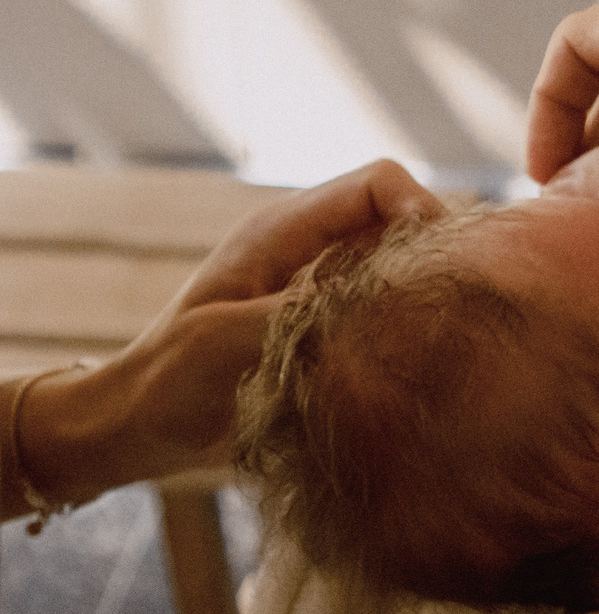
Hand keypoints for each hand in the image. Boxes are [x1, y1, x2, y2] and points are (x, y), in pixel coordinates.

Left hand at [17, 159, 440, 504]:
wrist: (135, 429)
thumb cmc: (166, 381)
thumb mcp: (227, 340)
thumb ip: (306, 313)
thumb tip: (390, 302)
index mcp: (283, 231)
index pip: (379, 184)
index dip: (420, 210)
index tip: (437, 267)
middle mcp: (311, 251)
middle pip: (403, 223)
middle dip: (433, 258)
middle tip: (447, 312)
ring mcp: (324, 291)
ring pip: (404, 269)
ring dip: (423, 299)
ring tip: (433, 343)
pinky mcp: (331, 330)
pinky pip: (390, 315)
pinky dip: (409, 333)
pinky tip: (410, 369)